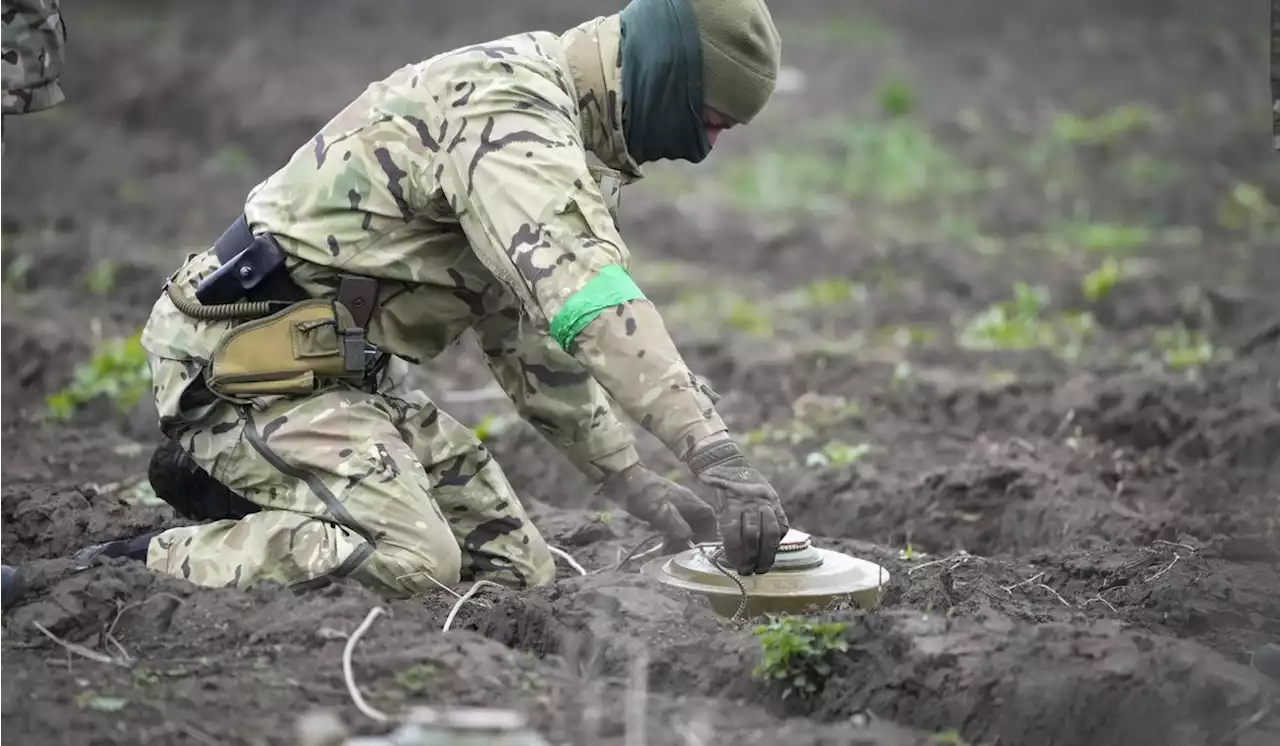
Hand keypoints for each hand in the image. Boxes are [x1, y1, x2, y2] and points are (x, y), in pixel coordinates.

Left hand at [597, 463, 717, 543]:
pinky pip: (672, 523)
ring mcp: (673, 503)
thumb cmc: (644, 495)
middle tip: (683, 555)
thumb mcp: (661, 513)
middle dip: (693, 539)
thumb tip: (688, 539)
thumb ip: (677, 527)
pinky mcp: (661, 507)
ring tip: (672, 552)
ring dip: (680, 538)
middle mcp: (685, 502)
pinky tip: (662, 544)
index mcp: (689, 501)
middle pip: (697, 522)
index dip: (709, 532)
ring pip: (684, 524)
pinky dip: (670, 534)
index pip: (709, 516)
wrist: (624, 479)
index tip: (701, 546)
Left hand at [685, 439, 788, 574]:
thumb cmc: (715, 485)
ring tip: (763, 566)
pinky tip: (774, 549)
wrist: (729, 461)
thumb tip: (718, 545)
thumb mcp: (710, 505)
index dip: (736, 553)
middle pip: (753, 536)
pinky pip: (781, 523)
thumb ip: (719, 520)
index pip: (734, 534)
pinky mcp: (775, 500)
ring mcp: (765, 501)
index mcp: (731, 504)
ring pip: (770, 532)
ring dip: (768, 553)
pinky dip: (779, 538)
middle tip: (750, 571)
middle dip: (752, 557)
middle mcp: (750, 503)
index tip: (737, 566)